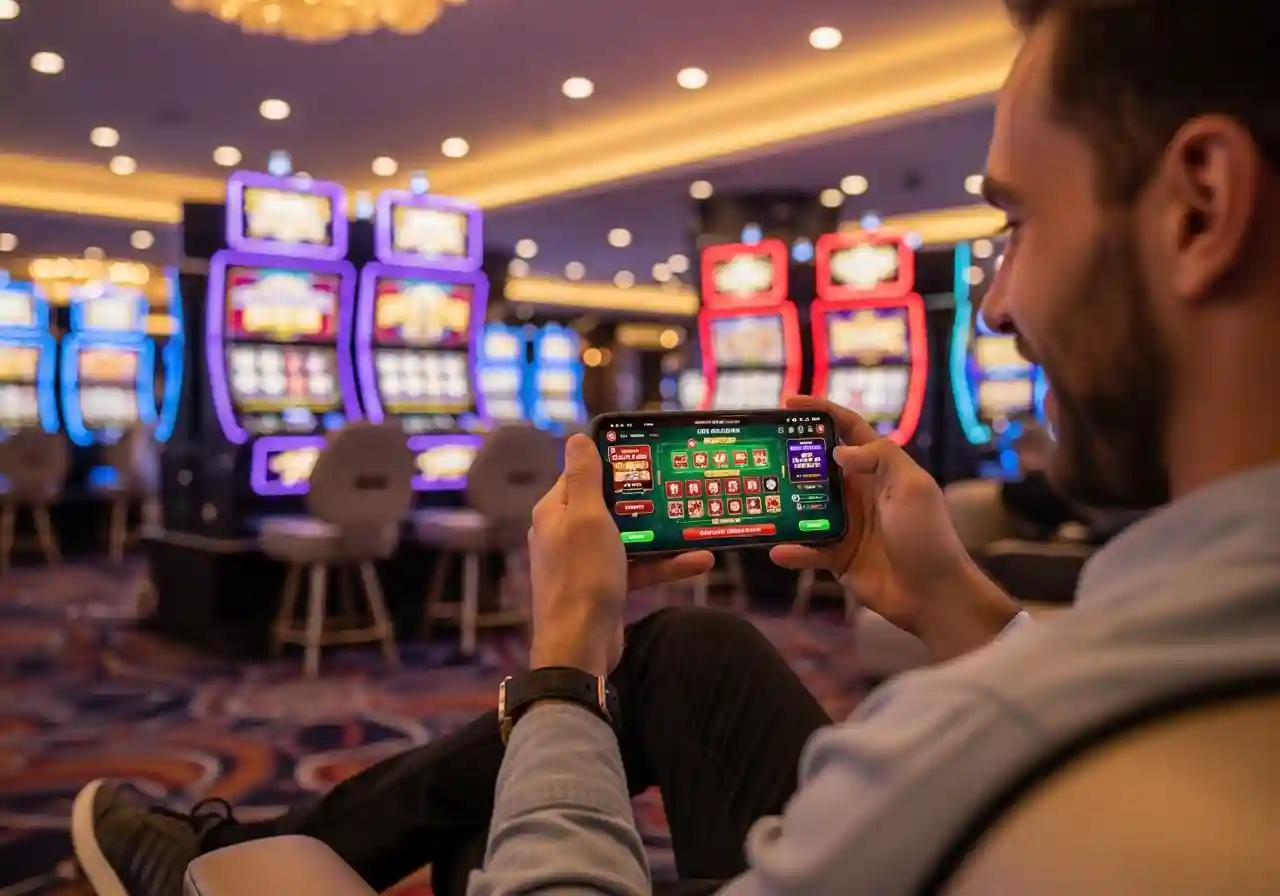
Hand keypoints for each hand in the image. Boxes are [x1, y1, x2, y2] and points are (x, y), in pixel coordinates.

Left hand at [528, 434, 714, 675]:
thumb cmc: (583, 576)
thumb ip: (584, 477)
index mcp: (556, 511)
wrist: (580, 646)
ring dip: (662, 533)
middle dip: (644, 498)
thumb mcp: (587, 517)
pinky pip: (637, 566)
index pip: (581, 474)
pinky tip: (699, 561)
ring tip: (697, 523)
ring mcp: (586, 562)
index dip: (612, 462)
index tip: (647, 453)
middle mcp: (566, 533)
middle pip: (609, 505)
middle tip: (679, 484)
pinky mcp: (604, 586)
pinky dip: (664, 564)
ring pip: (628, 537)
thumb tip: (577, 438)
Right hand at [770, 396, 1020, 659]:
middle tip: (760, 450)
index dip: (821, 412)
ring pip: (805, 507)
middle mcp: (858, 492)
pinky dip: (792, 550)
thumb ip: (880, 458)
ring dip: (784, 503)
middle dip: (790, 456)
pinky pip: (807, 549)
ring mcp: (845, 525)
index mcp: (879, 470)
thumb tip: (837, 451)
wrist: (934, 594)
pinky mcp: (837, 557)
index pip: (848, 431)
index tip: (789, 402)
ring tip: (758, 498)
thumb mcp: (913, 487)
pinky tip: (777, 549)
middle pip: (817, 466)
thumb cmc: (928, 536)